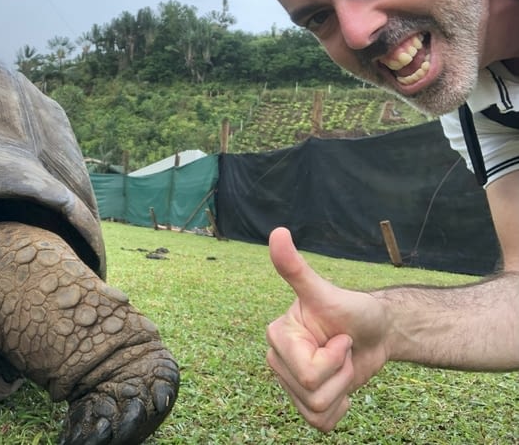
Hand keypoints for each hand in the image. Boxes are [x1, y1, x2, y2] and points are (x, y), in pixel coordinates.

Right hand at [266, 227, 388, 430]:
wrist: (378, 331)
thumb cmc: (355, 309)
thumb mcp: (327, 293)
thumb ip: (296, 268)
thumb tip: (277, 232)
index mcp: (277, 336)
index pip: (307, 374)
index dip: (333, 359)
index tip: (340, 336)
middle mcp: (277, 358)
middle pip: (310, 394)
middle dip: (339, 375)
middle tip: (343, 348)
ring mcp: (290, 381)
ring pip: (315, 411)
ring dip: (341, 390)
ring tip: (343, 364)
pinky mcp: (305, 399)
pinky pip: (319, 423)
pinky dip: (338, 410)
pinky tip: (343, 388)